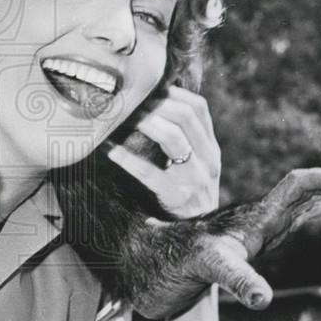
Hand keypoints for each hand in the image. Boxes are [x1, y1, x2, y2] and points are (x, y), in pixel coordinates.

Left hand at [106, 86, 219, 216]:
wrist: (199, 234)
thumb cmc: (188, 193)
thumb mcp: (197, 165)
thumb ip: (185, 140)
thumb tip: (154, 105)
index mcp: (211, 148)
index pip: (199, 108)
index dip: (174, 93)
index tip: (149, 86)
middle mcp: (207, 160)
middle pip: (185, 117)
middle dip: (156, 104)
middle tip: (131, 99)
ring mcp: (194, 179)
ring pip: (173, 138)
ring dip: (145, 122)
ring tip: (123, 117)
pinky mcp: (176, 197)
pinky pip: (149, 172)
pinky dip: (127, 158)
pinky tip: (109, 149)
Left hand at [127, 167, 320, 318]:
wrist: (149, 265)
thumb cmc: (177, 260)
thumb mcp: (210, 266)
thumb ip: (238, 279)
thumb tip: (262, 298)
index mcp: (256, 217)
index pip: (297, 186)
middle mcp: (259, 220)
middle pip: (303, 193)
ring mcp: (256, 232)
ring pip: (300, 207)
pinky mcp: (251, 245)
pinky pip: (290, 223)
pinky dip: (314, 215)